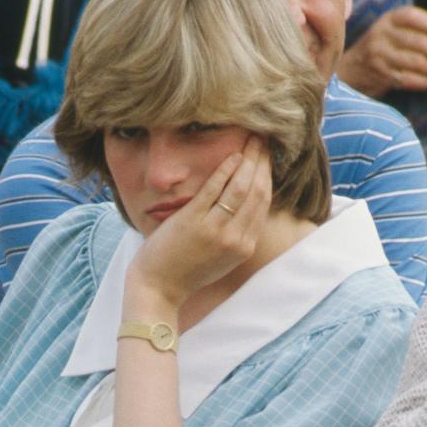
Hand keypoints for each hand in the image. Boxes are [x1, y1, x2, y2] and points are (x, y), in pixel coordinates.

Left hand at [126, 135, 272, 312]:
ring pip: (240, 187)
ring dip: (248, 158)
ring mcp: (215, 230)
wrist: (159, 288)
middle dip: (262, 161)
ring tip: (251, 138)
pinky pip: (214, 189)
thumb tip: (246, 200)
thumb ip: (236, 232)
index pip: (263, 203)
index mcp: (244, 247)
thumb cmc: (186, 270)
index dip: (268, 174)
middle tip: (263, 137)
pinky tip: (231, 154)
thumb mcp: (221, 257)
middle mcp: (235, 239)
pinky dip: (225, 168)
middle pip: (257, 191)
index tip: (267, 155)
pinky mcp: (193, 221)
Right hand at [337, 6, 426, 97]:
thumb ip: (414, 29)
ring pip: (415, 62)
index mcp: (389, 19)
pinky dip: (422, 82)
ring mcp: (379, 55)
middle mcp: (382, 34)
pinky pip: (406, 79)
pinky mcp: (378, 75)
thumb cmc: (382, 49)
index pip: (414, 17)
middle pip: (418, 42)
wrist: (350, 70)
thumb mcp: (393, 30)